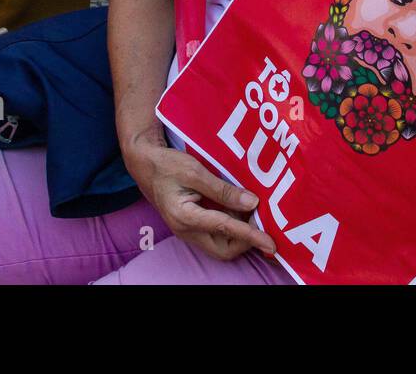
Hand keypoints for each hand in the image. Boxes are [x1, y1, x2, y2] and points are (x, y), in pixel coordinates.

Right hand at [124, 129, 275, 260]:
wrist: (144, 165)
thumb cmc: (167, 165)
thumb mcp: (195, 172)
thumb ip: (223, 190)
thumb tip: (253, 203)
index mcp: (185, 217)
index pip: (226, 230)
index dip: (252, 236)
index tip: (271, 244)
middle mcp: (186, 231)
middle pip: (225, 250)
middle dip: (247, 241)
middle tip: (263, 221)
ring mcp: (188, 231)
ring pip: (221, 244)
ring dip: (240, 234)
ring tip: (254, 214)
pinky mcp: (191, 226)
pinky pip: (216, 234)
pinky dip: (231, 227)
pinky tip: (241, 211)